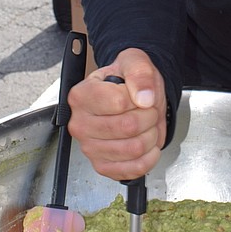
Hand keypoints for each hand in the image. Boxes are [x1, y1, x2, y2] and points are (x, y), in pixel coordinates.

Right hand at [67, 48, 167, 181]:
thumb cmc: (127, 81)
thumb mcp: (134, 62)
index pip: (119, 102)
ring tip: (146, 125)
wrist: (132, 98)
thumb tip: (144, 97)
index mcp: (81, 95)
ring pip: (133, 149)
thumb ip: (139, 73)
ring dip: (151, 135)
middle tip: (147, 110)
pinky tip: (147, 144)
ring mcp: (89, 148)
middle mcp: (80, 123)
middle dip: (149, 116)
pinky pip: (134, 169)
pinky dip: (149, 157)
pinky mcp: (102, 166)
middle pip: (128, 127)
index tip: (139, 94)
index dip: (139, 98)